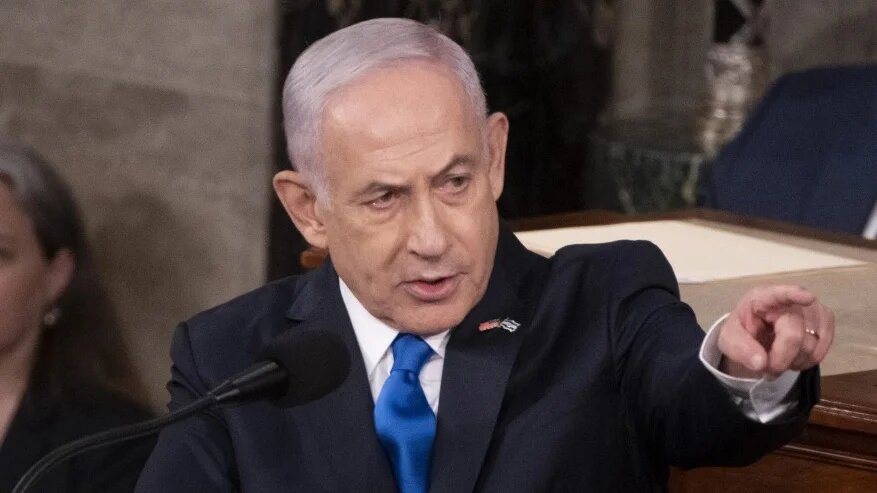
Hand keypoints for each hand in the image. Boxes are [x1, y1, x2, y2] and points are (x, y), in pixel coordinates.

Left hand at [717, 285, 833, 378]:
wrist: (757, 337)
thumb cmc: (743, 332)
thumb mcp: (729, 340)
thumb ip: (740, 349)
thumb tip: (761, 362)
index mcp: (762, 298)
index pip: (779, 294)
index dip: (794, 295)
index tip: (807, 298)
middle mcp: (791, 300)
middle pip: (793, 335)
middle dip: (779, 358)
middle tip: (765, 365)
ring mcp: (812, 309)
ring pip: (810, 347)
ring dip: (791, 362)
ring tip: (777, 357)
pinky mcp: (825, 322)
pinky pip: (820, 353)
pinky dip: (805, 362)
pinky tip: (793, 357)